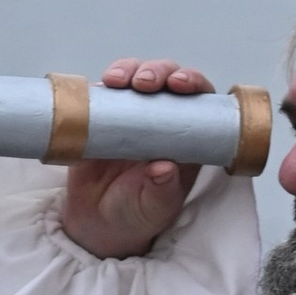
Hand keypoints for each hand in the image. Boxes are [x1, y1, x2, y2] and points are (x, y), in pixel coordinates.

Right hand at [59, 56, 211, 255]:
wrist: (99, 224)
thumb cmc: (138, 214)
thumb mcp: (155, 208)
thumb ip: (161, 190)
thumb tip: (164, 168)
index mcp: (186, 138)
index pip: (197, 99)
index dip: (193, 83)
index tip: (180, 84)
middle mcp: (161, 119)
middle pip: (166, 80)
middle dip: (158, 72)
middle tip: (144, 82)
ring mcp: (130, 114)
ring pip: (134, 78)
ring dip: (128, 71)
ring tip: (116, 81)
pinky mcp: (102, 117)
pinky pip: (102, 93)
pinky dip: (100, 86)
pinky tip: (98, 88)